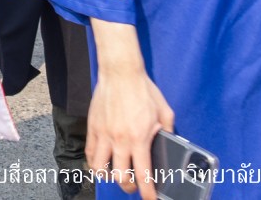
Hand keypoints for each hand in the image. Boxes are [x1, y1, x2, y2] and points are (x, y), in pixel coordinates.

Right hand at [88, 20, 174, 198]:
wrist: (120, 72)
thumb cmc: (143, 89)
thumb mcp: (164, 111)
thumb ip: (168, 130)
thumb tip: (170, 143)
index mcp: (139, 138)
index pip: (143, 174)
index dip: (147, 191)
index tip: (149, 198)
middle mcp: (120, 140)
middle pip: (119, 177)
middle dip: (128, 187)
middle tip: (133, 185)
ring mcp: (104, 134)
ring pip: (99, 168)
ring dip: (108, 176)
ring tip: (114, 174)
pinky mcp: (93, 127)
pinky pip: (90, 152)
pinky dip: (94, 162)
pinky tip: (101, 162)